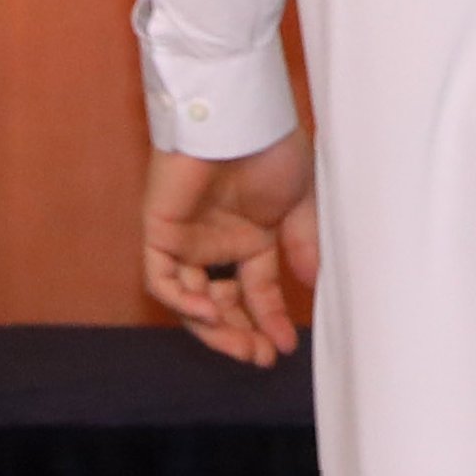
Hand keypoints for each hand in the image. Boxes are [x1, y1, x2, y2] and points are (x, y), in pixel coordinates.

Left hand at [142, 131, 319, 366]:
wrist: (242, 117)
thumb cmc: (272, 148)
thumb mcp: (301, 202)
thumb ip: (302, 246)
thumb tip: (314, 286)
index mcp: (251, 236)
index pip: (256, 292)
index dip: (269, 320)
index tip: (286, 346)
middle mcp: (217, 243)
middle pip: (222, 306)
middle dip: (240, 335)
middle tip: (261, 357)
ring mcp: (187, 239)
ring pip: (191, 301)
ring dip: (214, 328)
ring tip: (242, 344)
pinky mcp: (161, 231)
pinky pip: (162, 280)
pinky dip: (184, 302)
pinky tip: (211, 312)